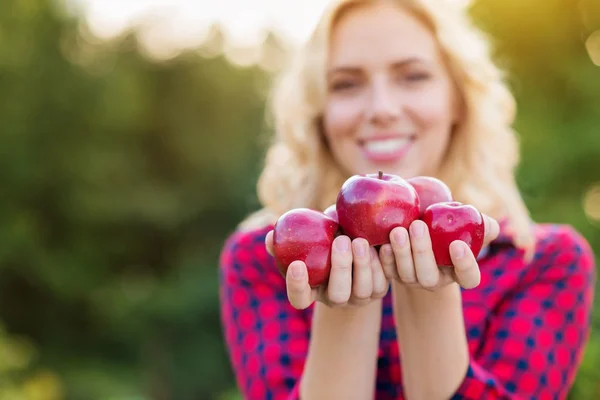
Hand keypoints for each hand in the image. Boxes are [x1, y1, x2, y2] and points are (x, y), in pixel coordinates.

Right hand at [265, 232, 389, 309]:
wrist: (355, 241)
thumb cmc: (323, 238)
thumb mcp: (308, 236)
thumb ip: (289, 238)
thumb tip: (271, 236)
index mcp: (312, 291)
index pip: (299, 298)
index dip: (296, 287)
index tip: (296, 265)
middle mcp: (335, 299)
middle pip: (337, 295)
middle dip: (340, 269)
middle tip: (340, 241)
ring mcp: (358, 298)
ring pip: (362, 290)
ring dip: (362, 265)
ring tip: (360, 240)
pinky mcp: (378, 290)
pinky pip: (381, 282)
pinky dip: (382, 264)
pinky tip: (382, 245)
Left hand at [378, 214, 499, 290]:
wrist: (420, 224)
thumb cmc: (450, 225)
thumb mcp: (468, 224)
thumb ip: (483, 225)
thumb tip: (489, 226)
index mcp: (459, 271)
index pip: (468, 277)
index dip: (465, 265)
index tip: (458, 245)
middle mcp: (436, 280)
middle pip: (429, 277)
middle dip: (422, 252)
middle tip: (418, 226)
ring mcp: (413, 279)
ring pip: (407, 274)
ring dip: (402, 253)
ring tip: (398, 230)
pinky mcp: (394, 274)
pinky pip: (387, 271)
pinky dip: (385, 258)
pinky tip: (383, 243)